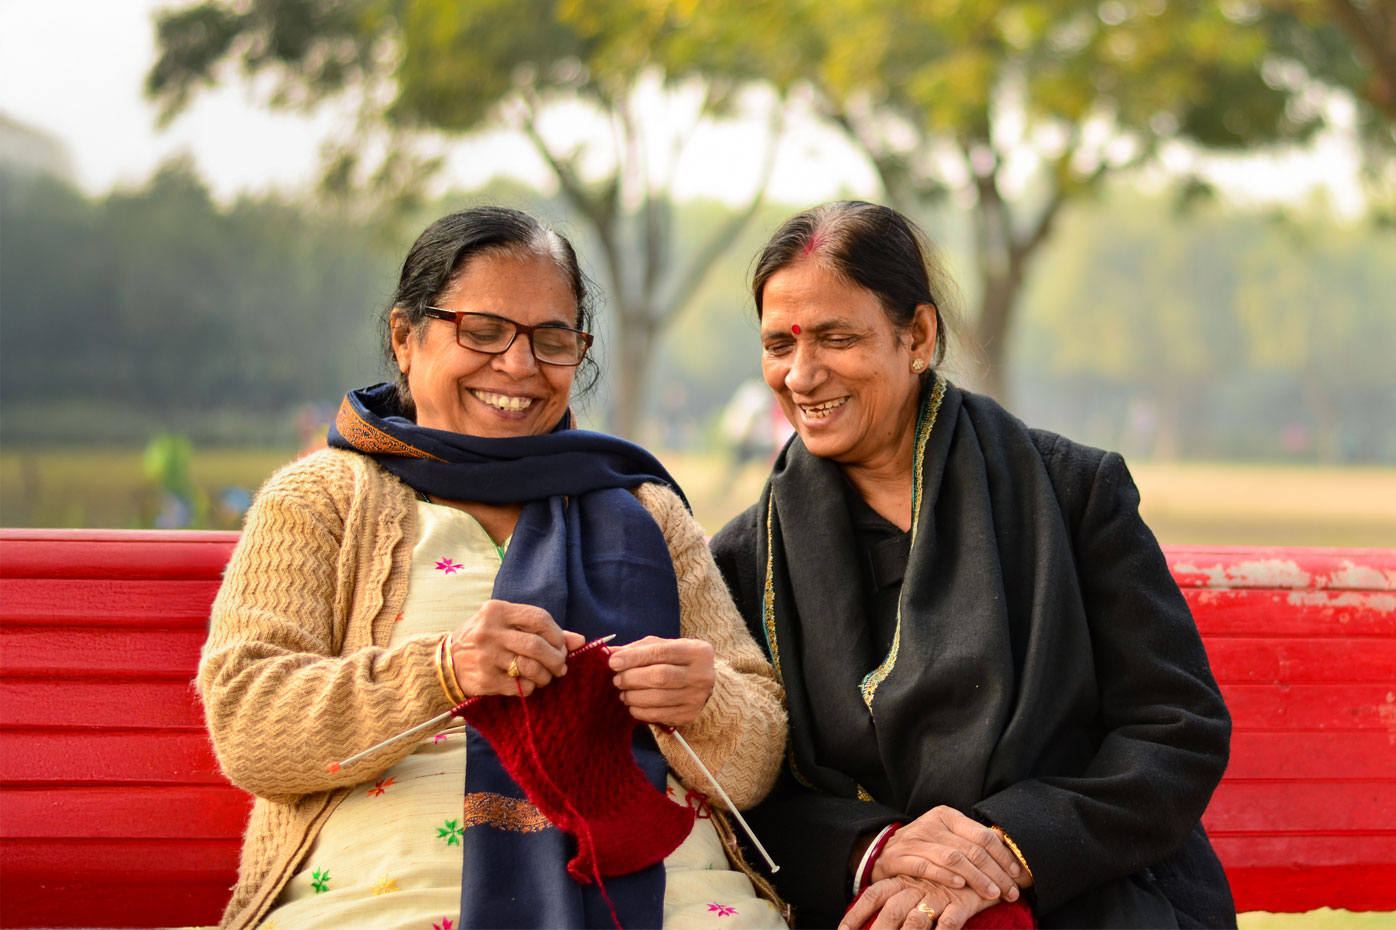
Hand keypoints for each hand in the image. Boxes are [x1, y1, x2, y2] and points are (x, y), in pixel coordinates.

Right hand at [448, 599, 585, 696]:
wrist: (446, 664)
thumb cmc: (485, 640)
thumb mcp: (508, 626)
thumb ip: (542, 630)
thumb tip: (580, 641)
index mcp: (497, 610)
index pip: (539, 618)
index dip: (557, 634)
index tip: (561, 646)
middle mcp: (489, 631)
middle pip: (537, 645)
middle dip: (556, 659)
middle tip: (560, 667)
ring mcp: (486, 657)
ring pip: (530, 668)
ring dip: (545, 676)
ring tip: (546, 677)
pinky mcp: (484, 680)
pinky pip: (520, 686)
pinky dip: (530, 687)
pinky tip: (528, 684)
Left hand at [607, 635, 714, 726]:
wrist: (702, 683)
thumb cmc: (677, 661)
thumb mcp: (663, 647)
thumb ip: (638, 648)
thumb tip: (610, 652)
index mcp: (697, 652)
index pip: (661, 652)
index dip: (634, 657)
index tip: (614, 662)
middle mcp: (701, 675)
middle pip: (660, 676)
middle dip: (632, 678)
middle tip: (617, 679)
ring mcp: (696, 697)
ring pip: (657, 698)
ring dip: (633, 696)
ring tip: (624, 692)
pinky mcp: (689, 715)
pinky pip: (658, 715)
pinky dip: (640, 711)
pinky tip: (633, 705)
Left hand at [839, 875, 999, 929]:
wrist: (984, 863)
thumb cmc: (946, 879)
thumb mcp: (918, 883)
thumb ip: (898, 898)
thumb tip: (874, 920)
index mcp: (902, 880)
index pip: (872, 896)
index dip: (856, 915)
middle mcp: (916, 886)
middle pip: (891, 911)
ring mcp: (938, 894)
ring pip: (916, 921)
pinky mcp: (961, 902)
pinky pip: (949, 923)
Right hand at [873, 806, 1021, 903]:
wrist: (882, 851)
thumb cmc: (924, 847)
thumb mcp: (947, 836)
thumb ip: (971, 840)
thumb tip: (1009, 851)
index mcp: (947, 816)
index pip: (982, 835)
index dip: (1003, 856)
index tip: (1017, 875)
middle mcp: (931, 824)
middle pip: (972, 849)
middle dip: (996, 873)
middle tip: (1011, 891)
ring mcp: (914, 840)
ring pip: (953, 858)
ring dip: (977, 878)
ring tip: (992, 894)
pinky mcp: (900, 857)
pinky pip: (927, 866)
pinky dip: (946, 876)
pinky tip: (961, 887)